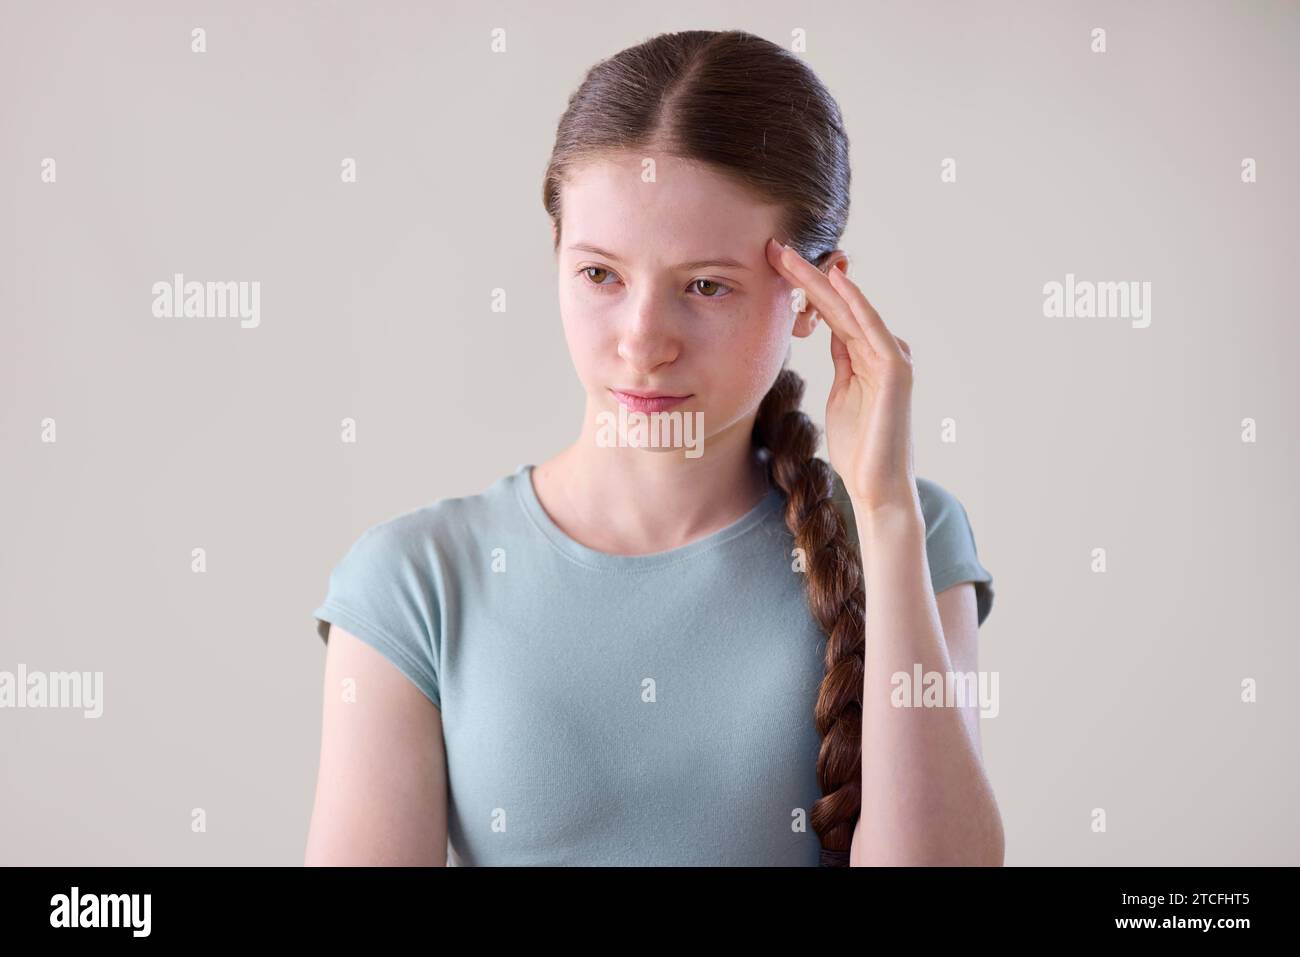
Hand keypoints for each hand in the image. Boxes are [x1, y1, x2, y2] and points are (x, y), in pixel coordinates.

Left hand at [764, 237, 919, 515]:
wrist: (877, 487)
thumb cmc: (860, 447)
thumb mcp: (842, 394)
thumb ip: (842, 362)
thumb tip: (833, 333)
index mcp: (866, 354)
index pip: (831, 312)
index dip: (803, 288)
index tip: (772, 266)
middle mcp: (882, 348)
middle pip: (838, 304)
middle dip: (806, 275)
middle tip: (774, 247)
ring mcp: (892, 356)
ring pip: (849, 310)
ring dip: (820, 281)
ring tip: (790, 256)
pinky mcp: (896, 370)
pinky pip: (871, 329)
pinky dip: (856, 304)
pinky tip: (837, 281)